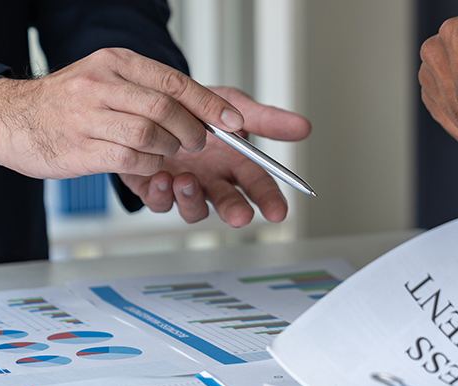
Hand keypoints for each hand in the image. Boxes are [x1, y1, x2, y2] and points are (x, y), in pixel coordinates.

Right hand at [0, 48, 243, 178]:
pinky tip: (145, 165)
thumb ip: (148, 88)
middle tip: (198, 142)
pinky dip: (148, 167)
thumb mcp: (105, 77)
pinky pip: (131, 161)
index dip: (208, 104)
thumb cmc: (64, 102)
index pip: (174, 81)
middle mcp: (101, 85)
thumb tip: (201, 108)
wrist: (8, 118)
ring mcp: (88, 118)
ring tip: (166, 152)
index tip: (231, 120)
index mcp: (114, 63)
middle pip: (166, 109)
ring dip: (169, 150)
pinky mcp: (81, 150)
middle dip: (192, 131)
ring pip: (151, 136)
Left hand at [118, 87, 309, 225]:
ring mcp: (184, 185)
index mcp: (235, 162)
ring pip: (194, 208)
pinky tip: (162, 177)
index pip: (259, 186)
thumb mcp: (233, 104)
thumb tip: (304, 126)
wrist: (153, 99)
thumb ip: (266, 119)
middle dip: (236, 211)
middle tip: (240, 215)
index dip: (270, 200)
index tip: (278, 212)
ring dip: (192, 199)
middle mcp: (212, 179)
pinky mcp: (154, 187)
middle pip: (229, 203)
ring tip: (187, 180)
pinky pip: (159, 201)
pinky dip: (160, 193)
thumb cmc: (196, 106)